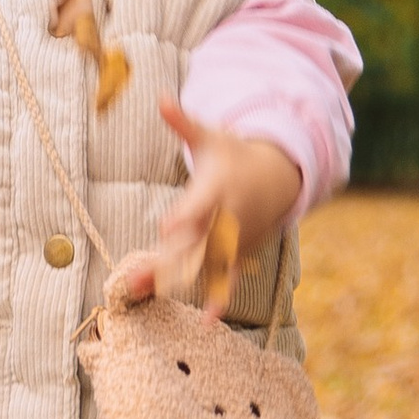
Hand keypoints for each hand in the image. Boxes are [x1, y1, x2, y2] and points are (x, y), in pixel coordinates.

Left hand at [107, 97, 300, 316]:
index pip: (198, 203)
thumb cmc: (234, 155)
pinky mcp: (240, 253)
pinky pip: (227, 277)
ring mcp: (235, 239)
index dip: (184, 215)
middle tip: (138, 276)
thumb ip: (183, 123)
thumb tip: (160, 97)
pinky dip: (218, 297)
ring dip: (177, 280)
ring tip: (148, 295)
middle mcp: (227, 217)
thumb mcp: (212, 137)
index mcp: (217, 187)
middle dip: (168, 259)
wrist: (279, 177)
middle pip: (195, 241)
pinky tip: (207, 321)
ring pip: (204, 263)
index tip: (166, 227)